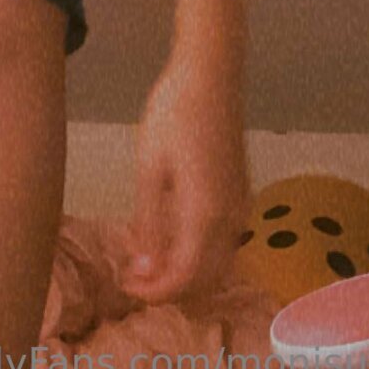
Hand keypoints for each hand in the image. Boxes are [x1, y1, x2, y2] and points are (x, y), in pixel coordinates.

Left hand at [115, 61, 250, 305]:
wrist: (211, 75)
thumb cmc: (173, 114)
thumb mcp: (151, 169)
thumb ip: (151, 224)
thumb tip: (145, 270)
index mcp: (206, 216)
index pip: (184, 279)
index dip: (155, 293)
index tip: (126, 285)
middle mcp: (231, 219)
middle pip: (207, 280)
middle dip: (171, 288)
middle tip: (134, 277)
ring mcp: (241, 206)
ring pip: (219, 263)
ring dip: (188, 273)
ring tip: (149, 261)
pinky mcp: (242, 193)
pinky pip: (225, 242)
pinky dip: (201, 254)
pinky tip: (174, 239)